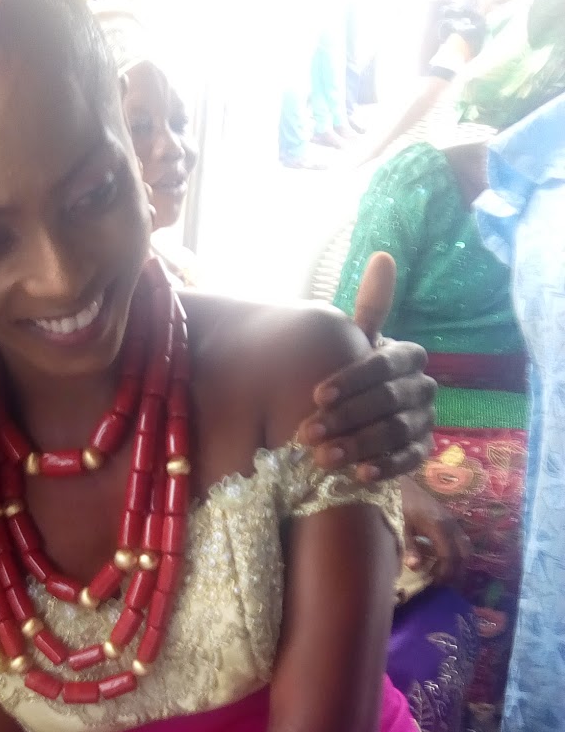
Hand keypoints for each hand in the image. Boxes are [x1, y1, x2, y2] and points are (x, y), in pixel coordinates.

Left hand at [296, 252, 436, 482]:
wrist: (359, 417)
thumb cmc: (351, 376)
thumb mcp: (355, 343)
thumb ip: (369, 307)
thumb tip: (384, 256)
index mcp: (406, 357)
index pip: (387, 364)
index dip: (353, 380)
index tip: (316, 396)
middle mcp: (422, 388)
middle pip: (390, 401)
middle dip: (347, 418)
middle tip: (307, 434)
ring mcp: (424, 421)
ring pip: (398, 432)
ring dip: (359, 445)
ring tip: (323, 459)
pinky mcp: (422, 451)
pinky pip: (411, 460)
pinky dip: (385, 468)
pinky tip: (359, 476)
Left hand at [399, 475, 468, 586]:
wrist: (401, 482)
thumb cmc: (399, 504)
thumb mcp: (401, 526)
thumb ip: (409, 546)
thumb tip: (415, 567)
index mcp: (439, 527)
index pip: (450, 556)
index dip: (444, 572)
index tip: (434, 584)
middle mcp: (451, 524)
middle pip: (464, 553)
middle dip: (456, 570)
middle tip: (442, 582)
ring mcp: (452, 521)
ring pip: (466, 546)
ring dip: (458, 562)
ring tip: (443, 573)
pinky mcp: (450, 519)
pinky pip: (461, 539)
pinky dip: (457, 552)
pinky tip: (442, 559)